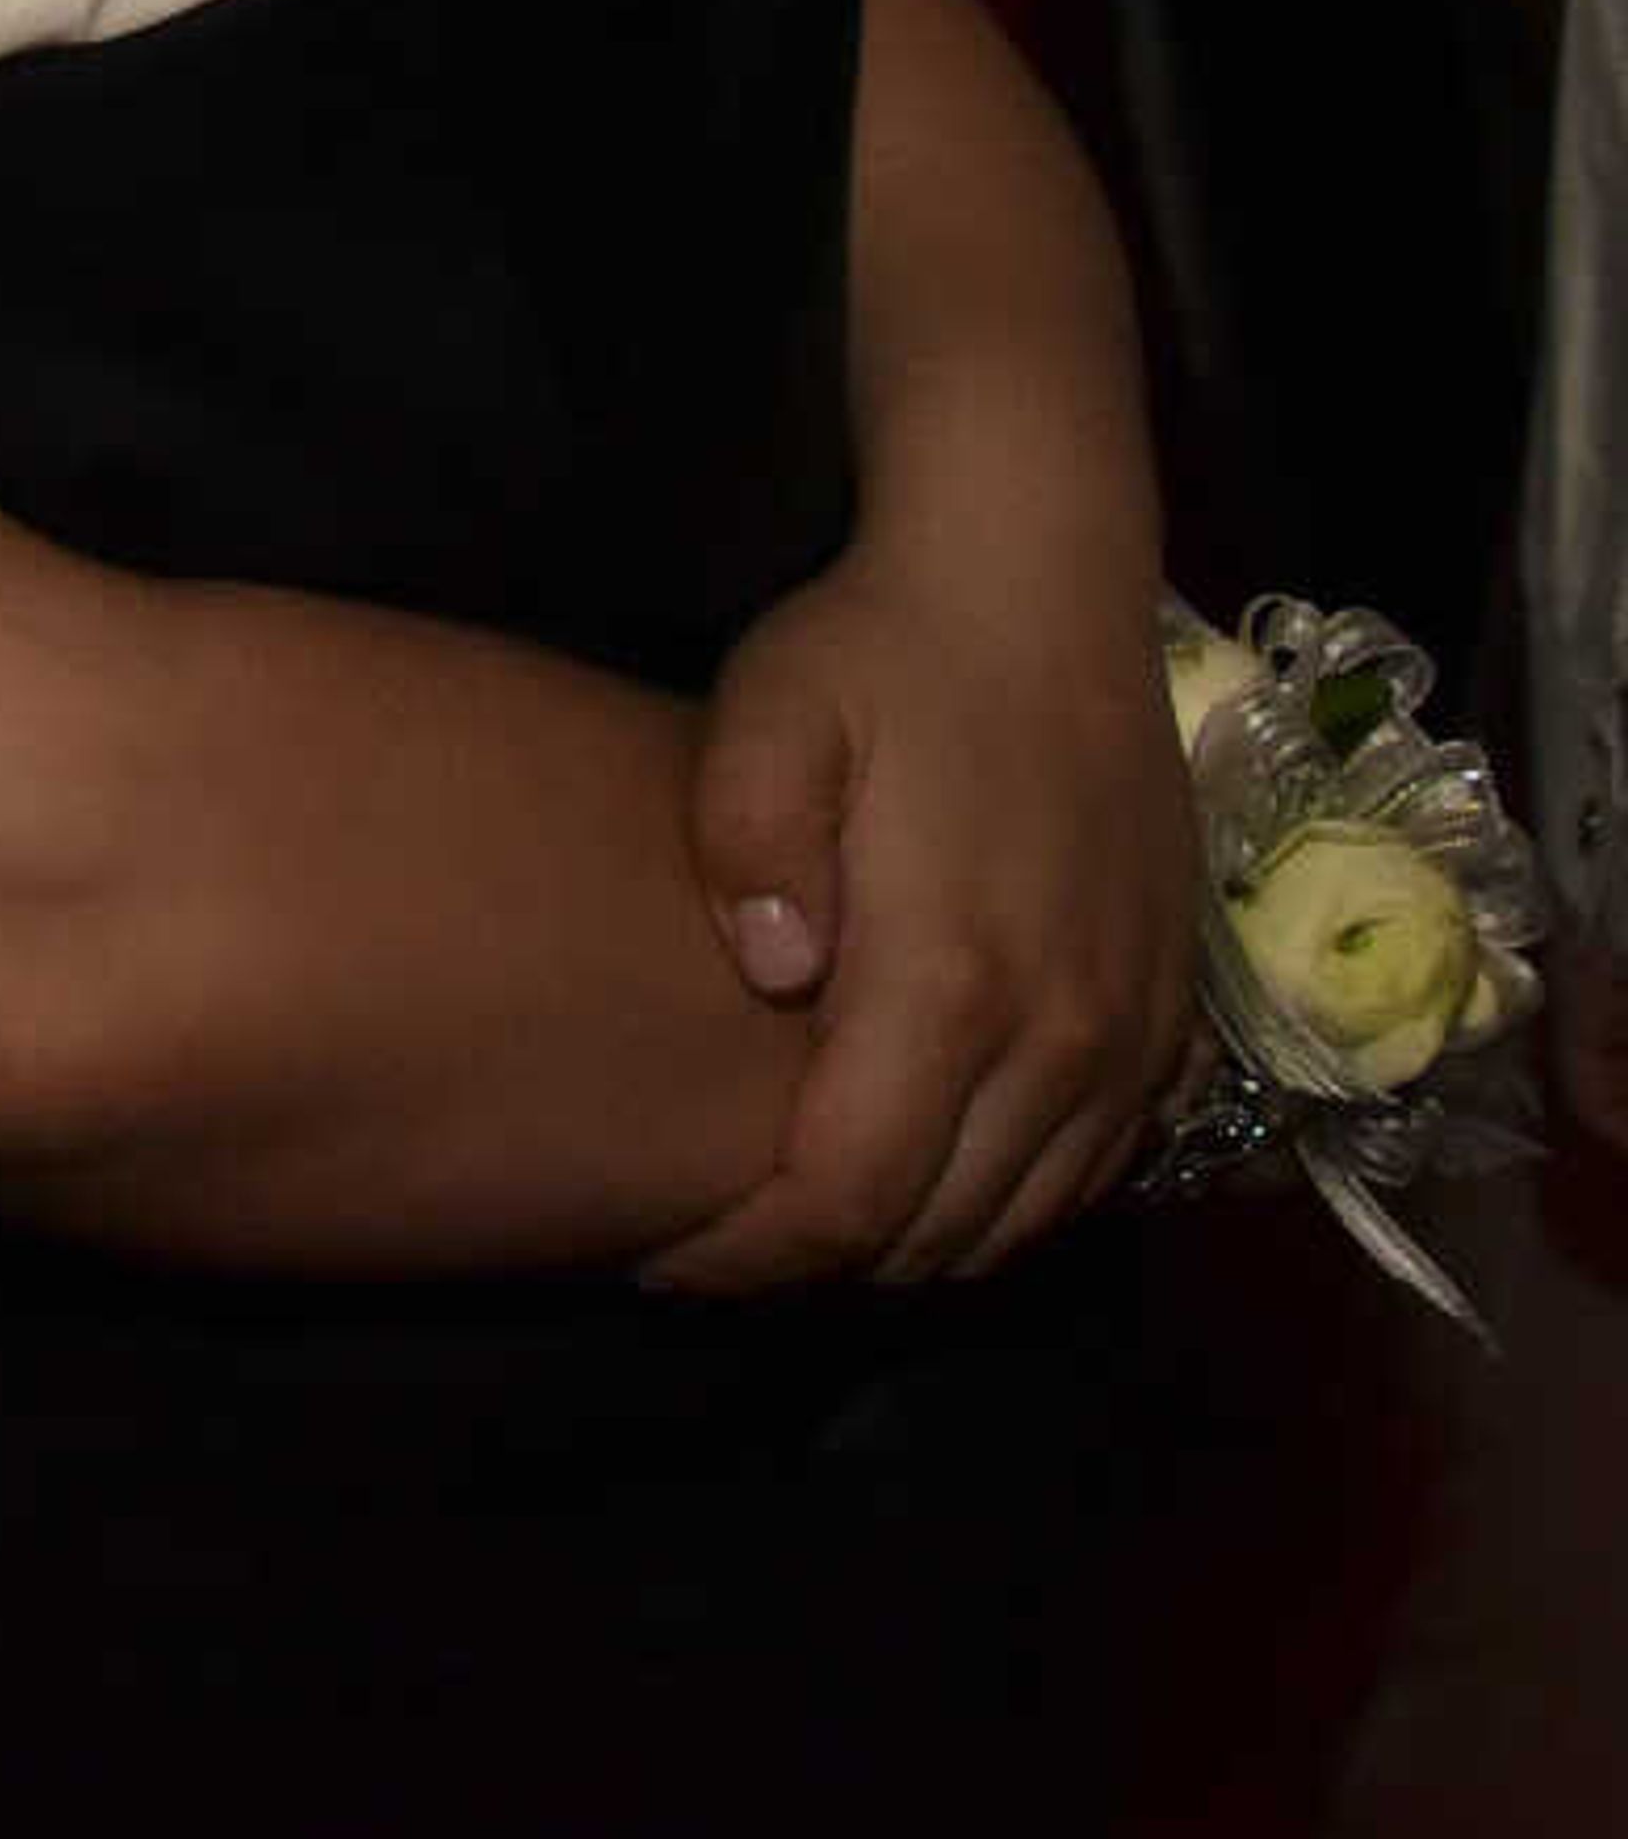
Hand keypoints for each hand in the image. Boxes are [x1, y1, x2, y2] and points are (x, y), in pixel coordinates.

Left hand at [646, 540, 1191, 1291]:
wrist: (1039, 576)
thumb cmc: (881, 647)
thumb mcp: (771, 711)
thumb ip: (751, 841)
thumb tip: (771, 974)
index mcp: (953, 982)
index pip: (850, 1198)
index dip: (751, 1257)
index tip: (661, 1256)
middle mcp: (1063, 1035)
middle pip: (940, 1236)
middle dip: (824, 1262)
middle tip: (725, 1236)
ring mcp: (1134, 1031)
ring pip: (1026, 1219)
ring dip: (921, 1239)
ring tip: (817, 1205)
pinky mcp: (1175, 1010)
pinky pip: (1099, 1166)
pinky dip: (1014, 1194)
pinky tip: (938, 1154)